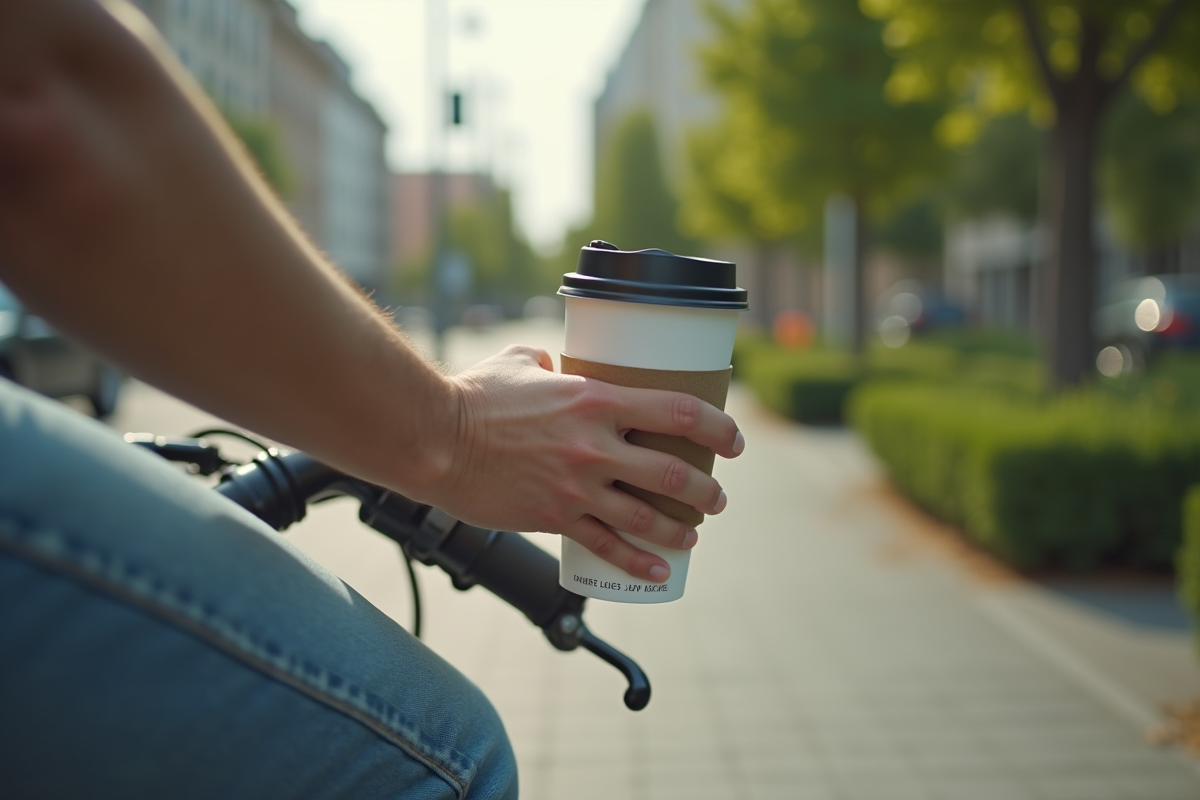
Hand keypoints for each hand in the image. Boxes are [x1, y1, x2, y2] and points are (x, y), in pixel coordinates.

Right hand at [429, 345, 744, 582]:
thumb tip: (556, 364)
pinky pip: (607, 547)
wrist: (436, 441)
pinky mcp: (556, 519)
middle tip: (717, 498)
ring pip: (649, 517)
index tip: (733, 441)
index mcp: (597, 400)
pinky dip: (638, 563)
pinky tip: (659, 572)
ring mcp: (578, 487)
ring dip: (682, 530)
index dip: (717, 428)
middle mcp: (596, 446)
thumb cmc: (474, 396)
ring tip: (694, 534)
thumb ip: (548, 362)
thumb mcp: (521, 362)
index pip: (678, 414)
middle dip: (707, 491)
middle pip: (674, 474)